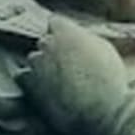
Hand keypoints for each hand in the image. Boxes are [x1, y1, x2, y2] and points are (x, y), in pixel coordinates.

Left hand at [15, 14, 132, 134]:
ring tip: (59, 83)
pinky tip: (45, 91)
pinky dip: (31, 82)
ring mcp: (36, 63)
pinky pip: (23, 77)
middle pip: (45, 42)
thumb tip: (79, 38)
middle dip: (54, 51)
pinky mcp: (29, 84)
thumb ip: (87, 40)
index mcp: (67, 32)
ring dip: (43, 67)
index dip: (63, 33)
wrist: (103, 112)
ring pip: (34, 59)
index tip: (69, 43)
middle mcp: (48, 43)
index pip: (56, 22)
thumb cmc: (111, 83)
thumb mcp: (106, 51)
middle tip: (68, 67)